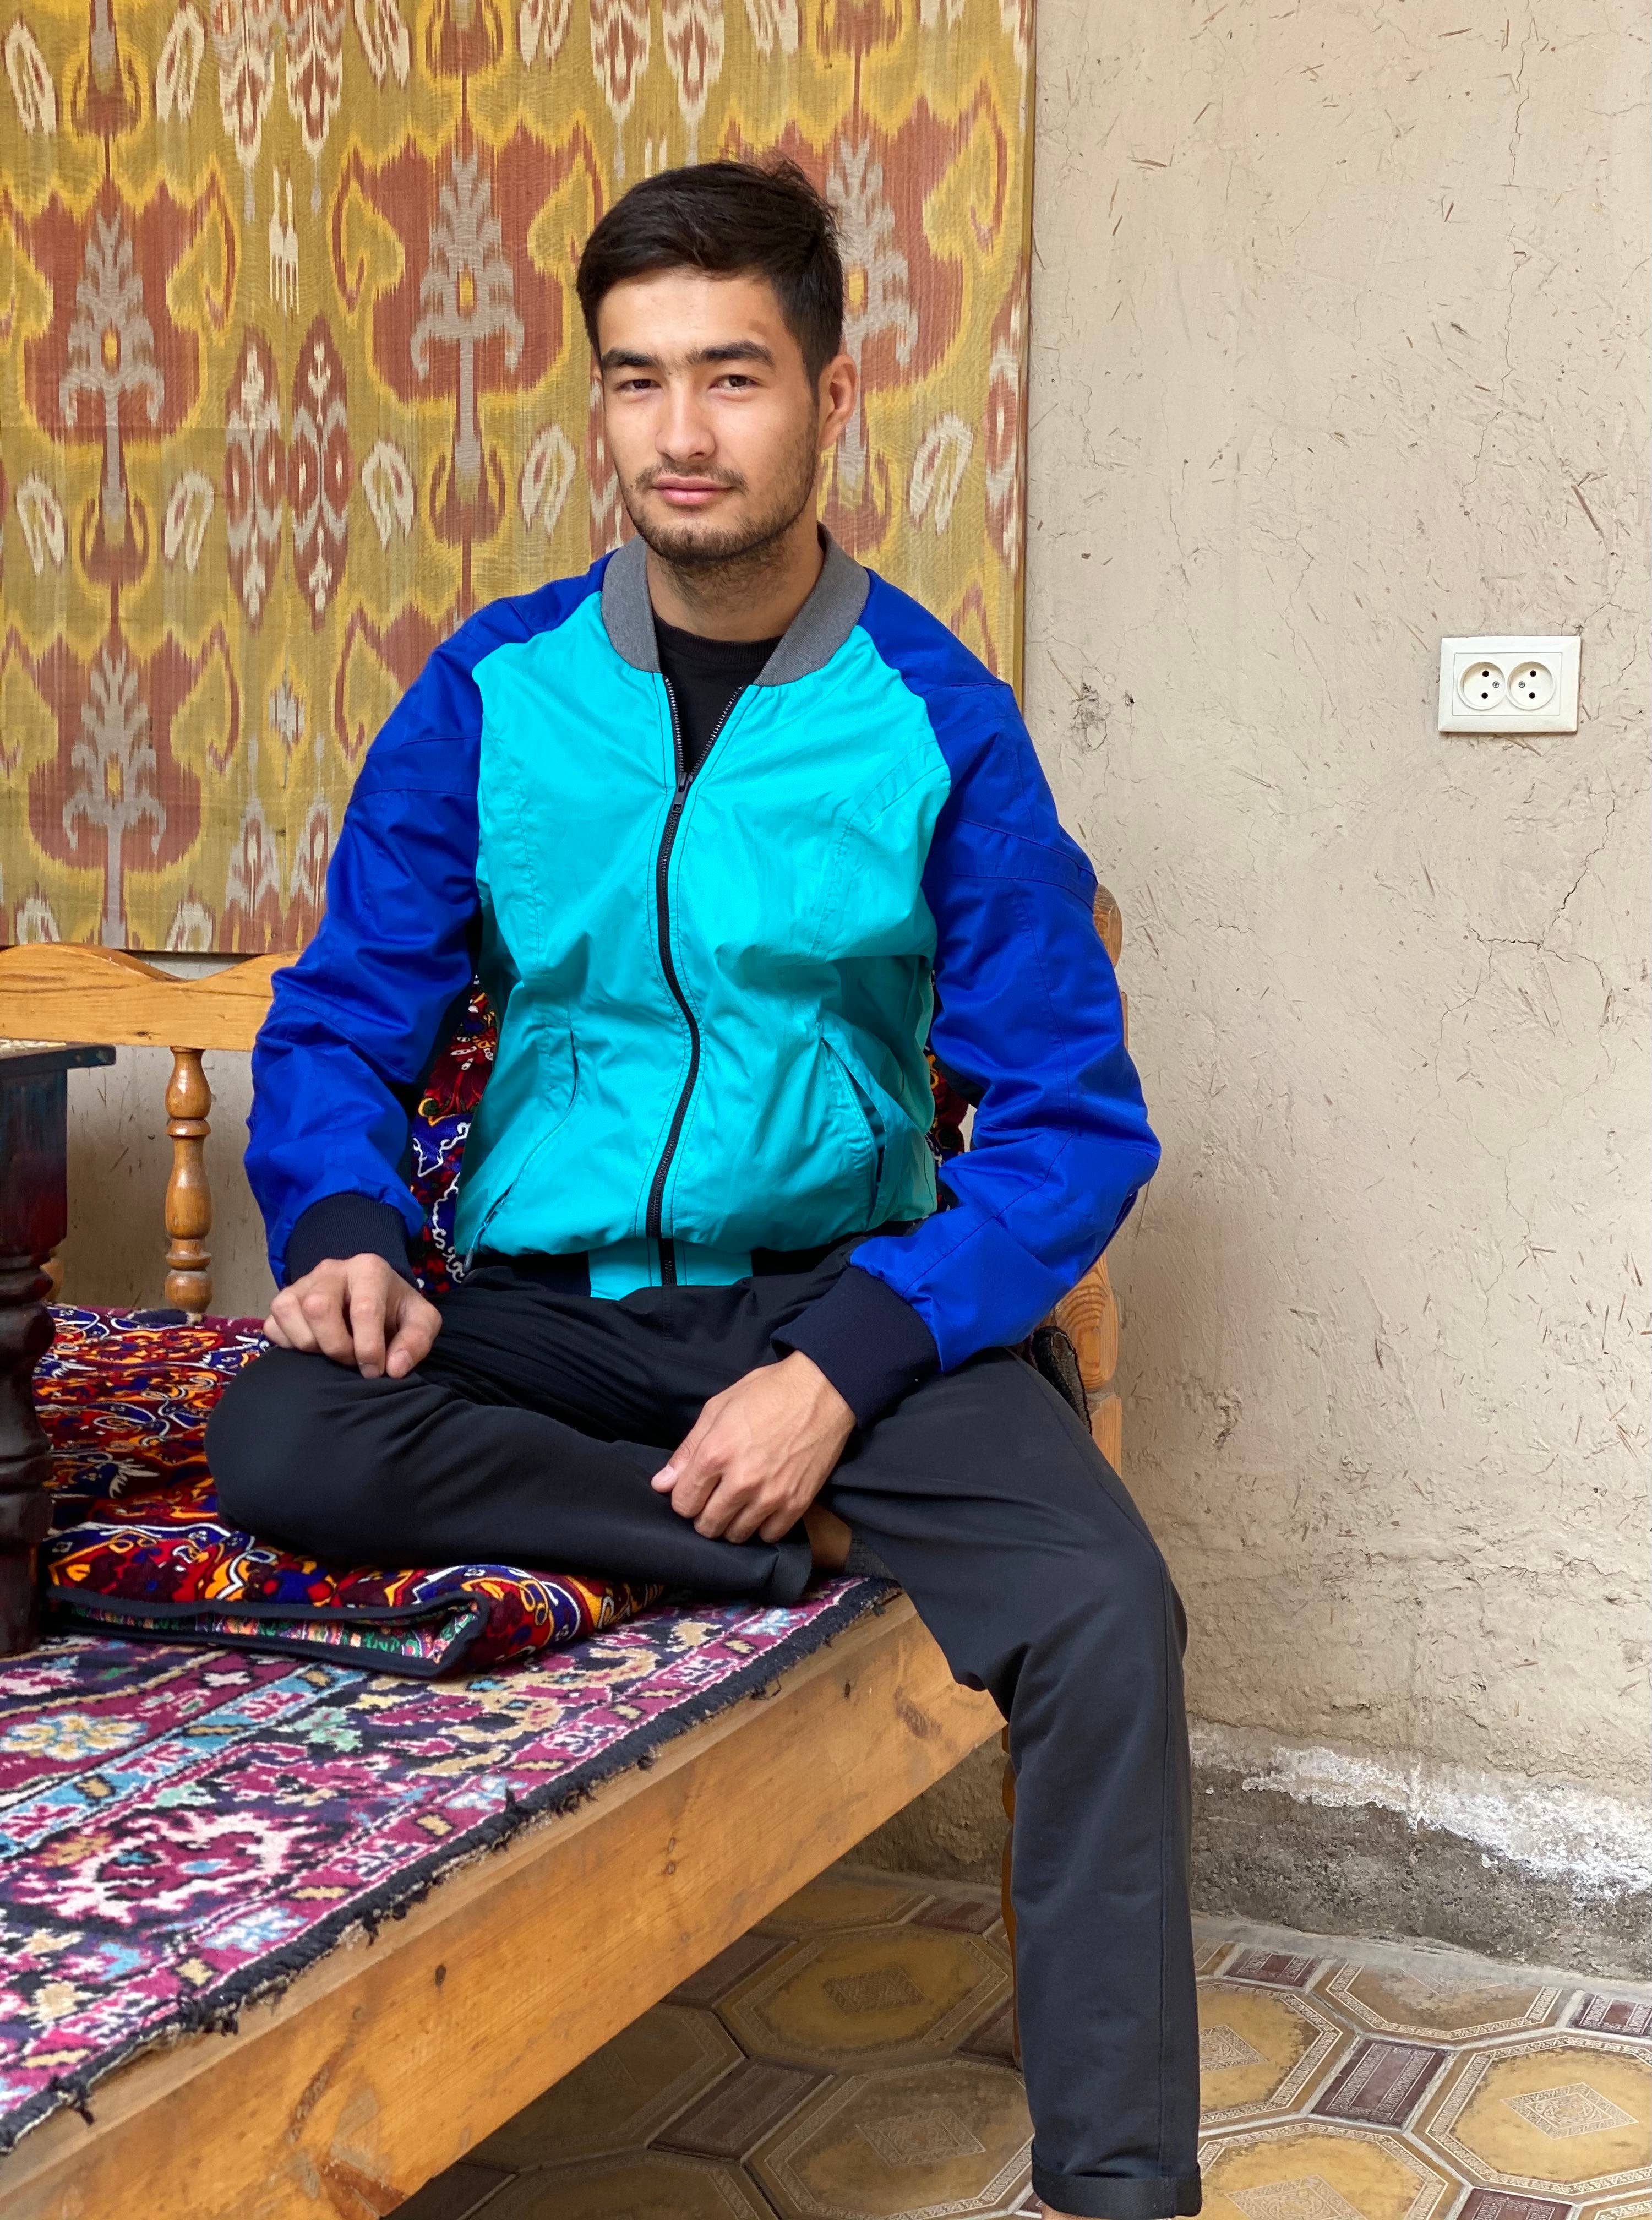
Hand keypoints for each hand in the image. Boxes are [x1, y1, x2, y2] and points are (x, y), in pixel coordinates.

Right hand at [263, 1253, 440, 1379]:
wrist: (373, 1300)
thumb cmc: (396, 1311)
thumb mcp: (421, 1321)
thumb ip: (416, 1341)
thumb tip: (394, 1368)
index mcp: (369, 1269)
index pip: (364, 1310)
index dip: (369, 1348)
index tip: (375, 1370)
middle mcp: (331, 1270)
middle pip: (319, 1307)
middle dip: (336, 1345)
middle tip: (351, 1360)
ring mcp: (302, 1283)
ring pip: (289, 1312)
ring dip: (310, 1344)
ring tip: (331, 1351)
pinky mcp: (282, 1301)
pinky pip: (273, 1325)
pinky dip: (289, 1343)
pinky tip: (313, 1347)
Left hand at [651, 1352, 855, 1544]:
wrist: (822, 1390)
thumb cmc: (767, 1392)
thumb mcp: (717, 1408)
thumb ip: (688, 1449)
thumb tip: (661, 1484)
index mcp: (716, 1454)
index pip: (683, 1504)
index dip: (684, 1498)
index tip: (694, 1489)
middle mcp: (741, 1481)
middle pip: (707, 1526)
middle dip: (704, 1515)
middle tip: (715, 1497)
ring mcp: (771, 1496)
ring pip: (737, 1535)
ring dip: (732, 1523)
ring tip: (738, 1503)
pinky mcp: (797, 1503)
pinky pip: (769, 1536)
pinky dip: (762, 1527)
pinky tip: (762, 1508)